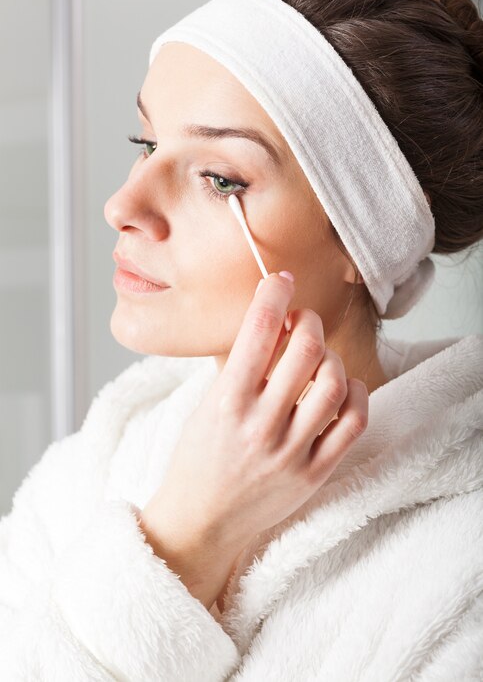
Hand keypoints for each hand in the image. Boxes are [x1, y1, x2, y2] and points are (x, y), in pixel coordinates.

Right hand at [141, 272, 368, 560]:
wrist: (201, 522)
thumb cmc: (199, 458)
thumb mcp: (205, 405)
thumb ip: (239, 367)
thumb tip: (273, 321)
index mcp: (225, 402)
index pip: (259, 329)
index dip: (274, 293)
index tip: (280, 281)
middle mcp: (259, 424)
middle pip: (306, 348)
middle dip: (309, 320)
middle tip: (302, 321)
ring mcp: (290, 452)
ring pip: (334, 382)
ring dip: (331, 357)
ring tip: (319, 357)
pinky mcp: (313, 474)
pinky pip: (352, 424)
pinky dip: (356, 394)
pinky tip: (344, 387)